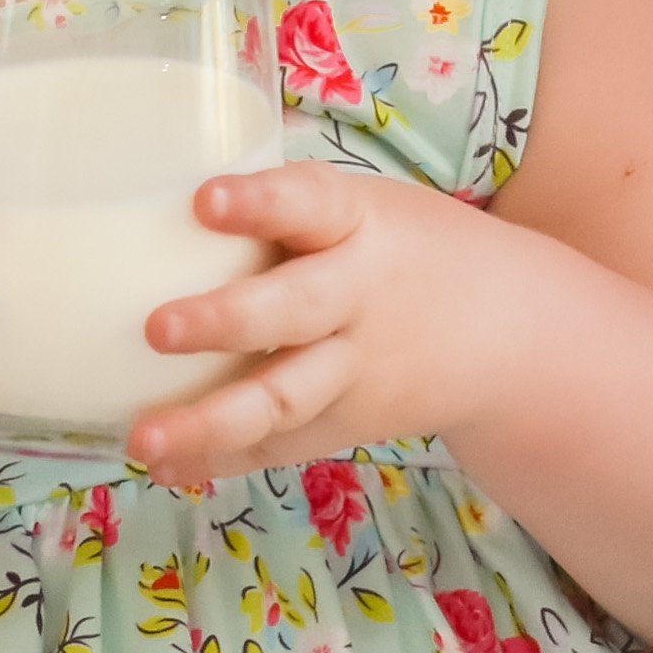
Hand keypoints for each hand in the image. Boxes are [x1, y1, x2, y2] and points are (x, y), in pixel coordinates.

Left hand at [127, 163, 510, 484]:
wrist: (511, 335)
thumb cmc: (407, 252)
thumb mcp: (367, 208)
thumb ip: (285, 208)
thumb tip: (160, 185)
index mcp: (361, 225)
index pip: (311, 204)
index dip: (260, 203)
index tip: (204, 200)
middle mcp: (359, 299)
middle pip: (297, 312)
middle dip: (227, 321)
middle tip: (157, 328)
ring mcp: (355, 371)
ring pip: (284, 400)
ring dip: (210, 422)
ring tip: (142, 439)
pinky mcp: (346, 424)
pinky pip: (280, 446)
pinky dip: (221, 460)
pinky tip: (165, 468)